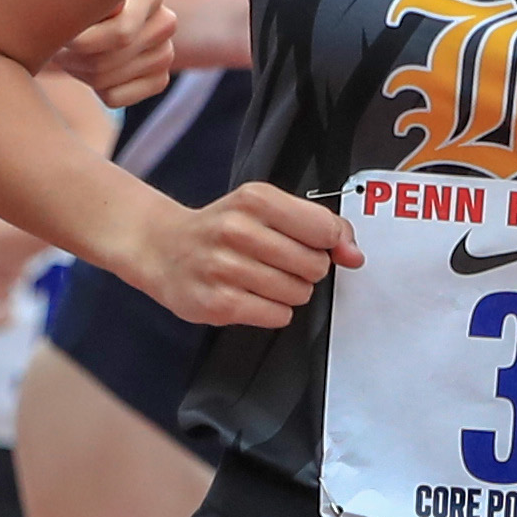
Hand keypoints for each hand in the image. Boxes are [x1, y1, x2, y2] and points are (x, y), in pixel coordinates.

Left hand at [50, 0, 177, 107]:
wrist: (85, 20)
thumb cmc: (76, 2)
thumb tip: (117, 7)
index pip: (119, 35)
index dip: (79, 41)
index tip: (58, 32)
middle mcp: (166, 22)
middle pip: (105, 59)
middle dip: (72, 57)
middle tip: (58, 43)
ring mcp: (165, 54)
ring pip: (104, 79)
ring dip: (78, 70)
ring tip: (71, 53)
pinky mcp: (159, 80)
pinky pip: (114, 97)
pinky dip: (94, 88)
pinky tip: (92, 69)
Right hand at [142, 181, 351, 329]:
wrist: (163, 249)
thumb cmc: (220, 229)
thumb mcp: (266, 209)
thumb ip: (318, 224)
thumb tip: (353, 254)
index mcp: (255, 200)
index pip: (324, 228)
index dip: (328, 243)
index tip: (315, 245)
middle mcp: (237, 230)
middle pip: (314, 265)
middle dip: (306, 270)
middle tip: (280, 263)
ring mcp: (224, 268)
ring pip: (298, 294)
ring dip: (289, 292)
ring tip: (262, 279)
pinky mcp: (218, 303)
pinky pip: (276, 316)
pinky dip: (272, 311)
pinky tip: (252, 296)